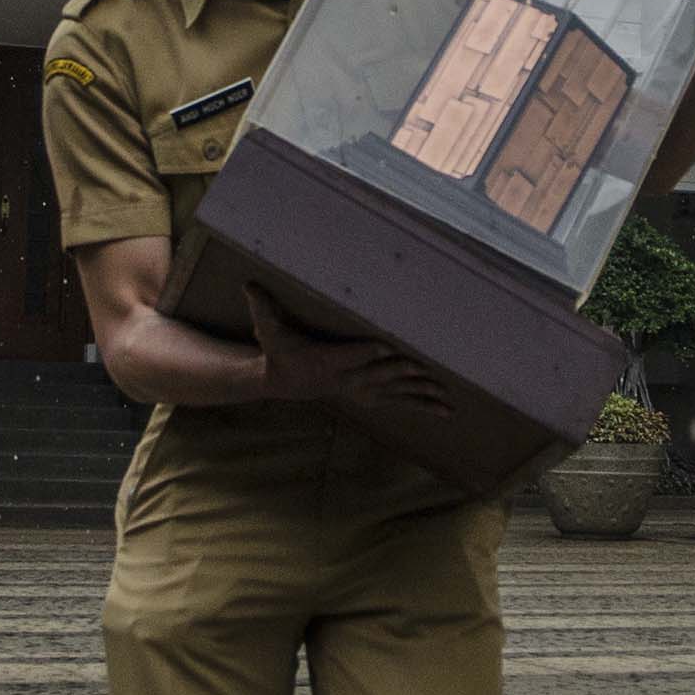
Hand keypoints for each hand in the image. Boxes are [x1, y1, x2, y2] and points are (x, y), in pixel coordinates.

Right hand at [247, 287, 448, 413]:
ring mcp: (359, 388)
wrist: (282, 381)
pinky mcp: (367, 394)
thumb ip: (262, 307)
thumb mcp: (268, 329)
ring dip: (421, 395)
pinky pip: (398, 401)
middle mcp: (347, 378)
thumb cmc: (280, 350)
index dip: (367, 352)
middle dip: (401, 373)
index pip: (350, 355)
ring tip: (445, 400)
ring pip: (394, 393)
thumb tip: (248, 284)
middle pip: (377, 376)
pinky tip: (443, 410)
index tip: (385, 348)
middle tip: (424, 369)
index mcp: (327, 360)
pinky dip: (421, 404)